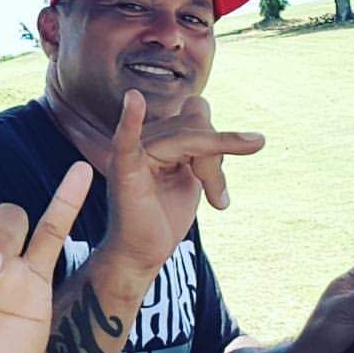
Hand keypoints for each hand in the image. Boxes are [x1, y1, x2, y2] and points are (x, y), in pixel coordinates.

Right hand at [93, 91, 264, 280]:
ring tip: (216, 201)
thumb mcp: (194, 178)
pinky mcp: (124, 169)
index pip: (196, 117)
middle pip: (195, 124)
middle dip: (217, 159)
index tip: (222, 185)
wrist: (143, 254)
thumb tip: (230, 130)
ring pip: (186, 137)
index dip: (219, 141)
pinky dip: (130, 119)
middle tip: (219, 199)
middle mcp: (143, 138)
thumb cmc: (163, 217)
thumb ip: (205, 151)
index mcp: (158, 137)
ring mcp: (131, 152)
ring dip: (212, 170)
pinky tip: (133, 98)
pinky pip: (127, 140)